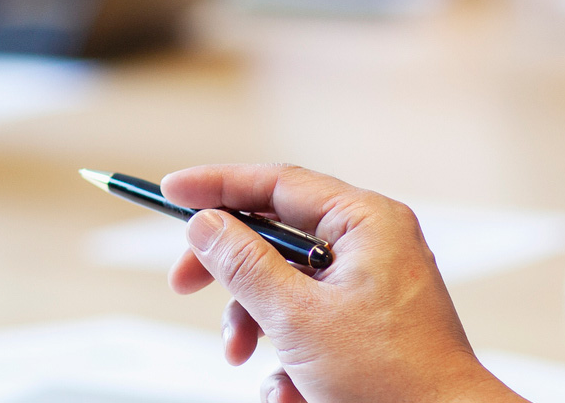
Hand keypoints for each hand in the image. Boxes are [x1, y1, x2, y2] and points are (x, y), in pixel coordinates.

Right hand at [163, 164, 525, 402]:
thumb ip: (243, 264)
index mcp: (366, 223)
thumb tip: (205, 223)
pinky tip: (291, 388)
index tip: (171, 192)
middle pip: (274, 234)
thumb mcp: (298, 318)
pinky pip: (308, 319)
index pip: (277, 183)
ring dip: (253, 320)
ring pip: (284, 283)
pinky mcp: (367, 323)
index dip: (217, 185)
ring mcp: (370, 284)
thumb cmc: (393, 378)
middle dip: (229, 269)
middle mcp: (371, 244)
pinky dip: (286, 351)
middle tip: (183, 282)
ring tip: (242, 355)